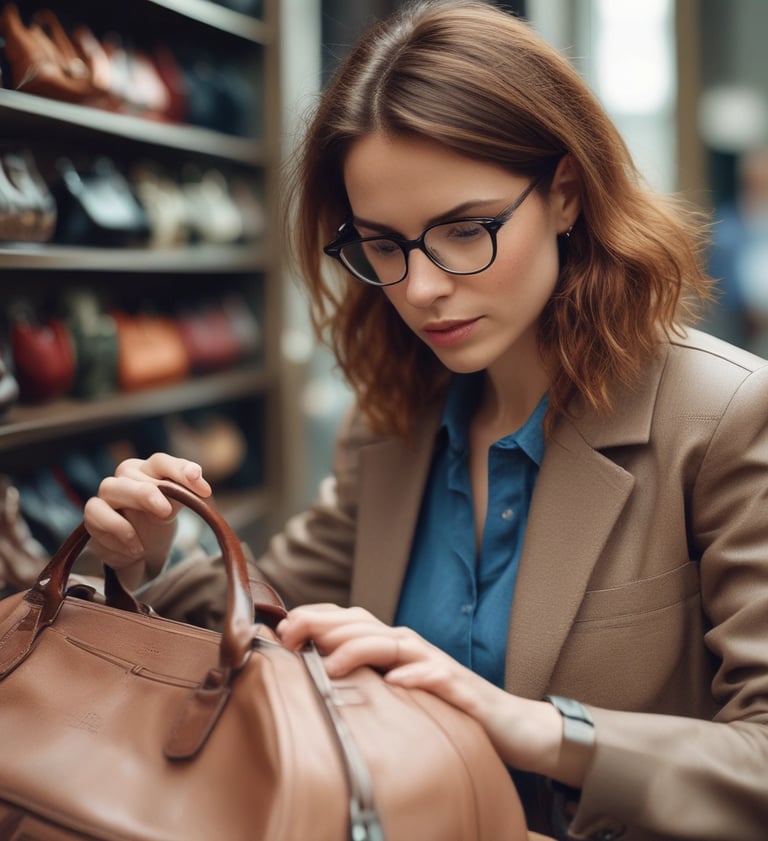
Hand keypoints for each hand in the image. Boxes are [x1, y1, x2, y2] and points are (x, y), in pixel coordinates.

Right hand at [83, 453, 211, 583]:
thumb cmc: (159, 519)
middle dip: (150, 491)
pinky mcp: (94, 517)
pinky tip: (136, 548)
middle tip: (167, 512)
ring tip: (153, 527)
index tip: (204, 490)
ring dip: (130, 507)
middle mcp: (125, 478)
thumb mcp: (177, 508)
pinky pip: (96, 516)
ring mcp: (106, 496)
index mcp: (148, 470)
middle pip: (129, 470)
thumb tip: (201, 491)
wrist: (141, 550)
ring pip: (109, 488)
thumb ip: (185, 496)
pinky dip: (117, 531)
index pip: (160, 461)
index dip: (181, 471)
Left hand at [278, 603, 566, 780]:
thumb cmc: (443, 707)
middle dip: (326, 626)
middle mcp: (411, 647)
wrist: (508, 725)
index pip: (350, 619)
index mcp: (392, 645)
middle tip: (292, 638)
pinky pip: (437, 678)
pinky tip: (398, 682)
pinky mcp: (461, 689)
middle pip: (365, 625)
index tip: (282, 629)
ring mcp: (436, 665)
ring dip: (361, 649)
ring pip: (395, 644)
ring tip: (331, 663)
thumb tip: (312, 672)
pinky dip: (417, 676)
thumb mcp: (395, 690)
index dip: (316, 617)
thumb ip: (364, 676)